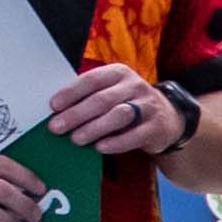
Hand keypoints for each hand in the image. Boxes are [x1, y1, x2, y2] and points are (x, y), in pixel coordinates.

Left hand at [44, 63, 188, 164]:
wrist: (168, 118)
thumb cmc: (128, 105)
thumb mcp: (112, 93)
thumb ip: (90, 97)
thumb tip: (58, 112)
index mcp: (118, 73)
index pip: (92, 80)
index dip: (71, 92)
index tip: (53, 106)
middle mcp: (134, 85)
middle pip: (102, 99)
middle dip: (77, 114)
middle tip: (56, 127)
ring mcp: (147, 105)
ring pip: (118, 115)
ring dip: (94, 128)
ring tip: (75, 139)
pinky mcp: (156, 127)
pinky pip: (134, 135)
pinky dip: (116, 142)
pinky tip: (100, 148)